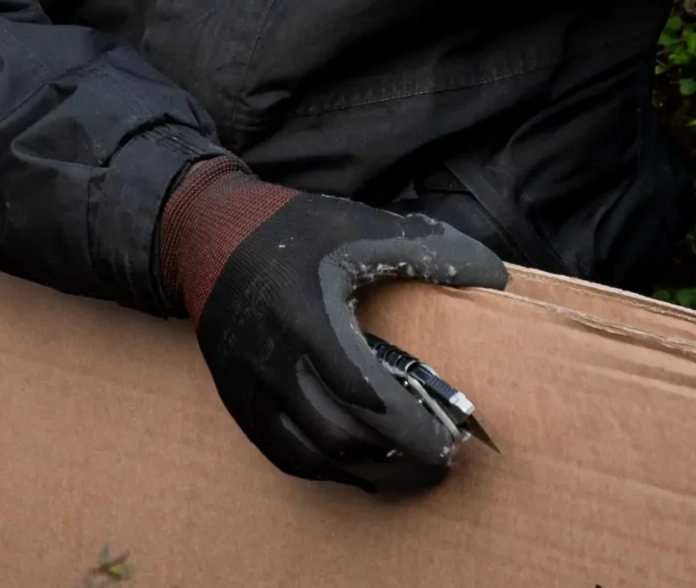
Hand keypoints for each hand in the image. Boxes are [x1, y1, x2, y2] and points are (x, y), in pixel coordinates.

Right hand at [174, 172, 507, 493]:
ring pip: (314, 457)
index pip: (370, 398)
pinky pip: (284, 455)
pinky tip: (359, 462)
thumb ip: (425, 248)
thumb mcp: (356, 226)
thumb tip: (493, 276)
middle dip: (399, 459)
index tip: (453, 439)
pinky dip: (328, 468)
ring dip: (367, 470)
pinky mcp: (238, 400)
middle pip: (343, 438)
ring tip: (407, 466)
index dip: (415, 430)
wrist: (203, 236)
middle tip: (441, 458)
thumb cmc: (287, 230)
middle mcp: (276, 363)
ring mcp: (251, 388)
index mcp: (309, 321)